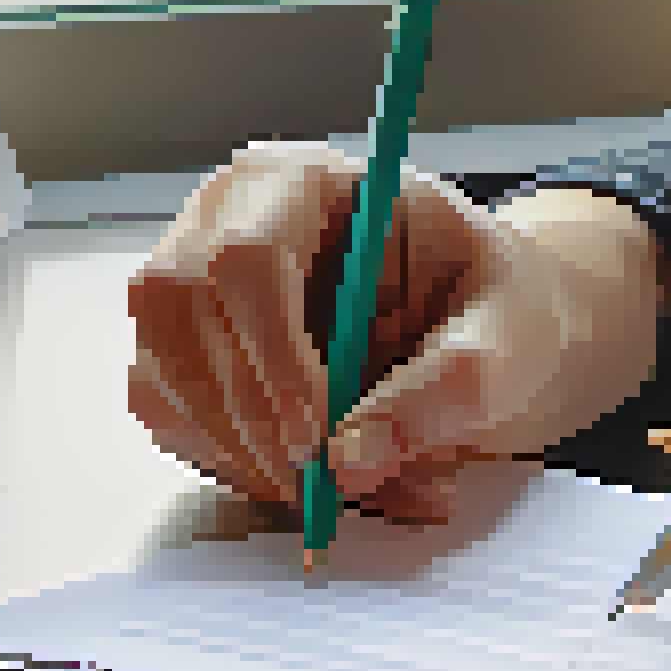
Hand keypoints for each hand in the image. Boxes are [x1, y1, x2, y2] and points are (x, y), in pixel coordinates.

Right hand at [127, 142, 664, 522]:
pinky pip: (171, 419)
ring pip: (166, 375)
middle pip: (180, 311)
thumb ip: (441, 391)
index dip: (271, 354)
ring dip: (241, 454)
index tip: (317, 440)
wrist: (483, 331)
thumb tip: (353, 461)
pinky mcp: (183, 352)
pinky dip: (230, 466)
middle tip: (320, 486)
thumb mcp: (505, 338)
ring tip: (336, 489)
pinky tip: (301, 477)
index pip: (247, 255)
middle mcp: (228, 220)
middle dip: (250, 417)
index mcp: (305, 182)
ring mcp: (192, 285)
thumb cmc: (494, 308)